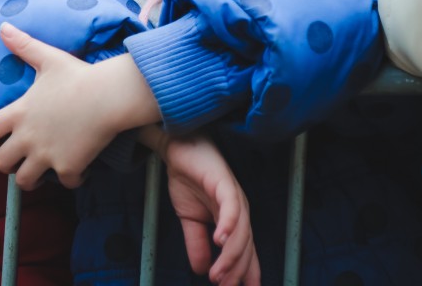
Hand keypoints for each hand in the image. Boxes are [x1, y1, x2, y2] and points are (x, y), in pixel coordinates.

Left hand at [0, 23, 158, 189]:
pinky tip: (78, 169)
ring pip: (25, 182)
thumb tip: (3, 26)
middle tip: (21, 158)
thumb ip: (23, 45)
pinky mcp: (69, 167)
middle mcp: (28, 138)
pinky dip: (71, 179)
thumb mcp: (48, 58)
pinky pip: (65, 184)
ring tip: (43, 170)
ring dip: (33, 178)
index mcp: (19, 113)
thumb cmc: (78, 75)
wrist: (109, 95)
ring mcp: (47, 155)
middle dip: (8, 164)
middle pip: (0, 165)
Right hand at [141, 128, 259, 285]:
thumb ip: (195, 243)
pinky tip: (219, 240)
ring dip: (231, 255)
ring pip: (241, 231)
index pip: (244, 250)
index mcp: (232, 219)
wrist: (176, 148)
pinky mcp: (224, 182)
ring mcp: (234, 196)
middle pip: (245, 246)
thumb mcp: (188, 219)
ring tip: (220, 274)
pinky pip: (232, 207)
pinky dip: (228, 225)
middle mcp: (239, 210)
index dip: (245, 272)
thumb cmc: (187, 178)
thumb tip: (200, 269)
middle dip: (237, 270)